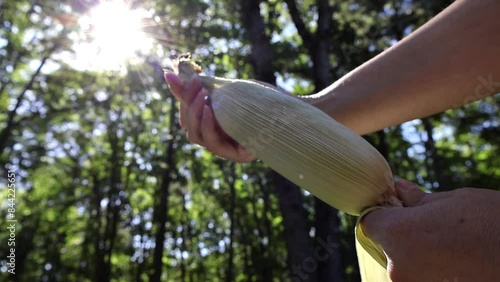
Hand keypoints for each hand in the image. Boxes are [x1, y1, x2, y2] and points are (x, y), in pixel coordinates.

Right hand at [164, 72, 255, 161]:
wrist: (291, 105)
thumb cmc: (259, 98)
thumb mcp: (224, 90)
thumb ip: (198, 87)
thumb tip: (167, 73)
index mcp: (213, 126)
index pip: (187, 118)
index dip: (182, 100)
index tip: (183, 79)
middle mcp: (218, 139)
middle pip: (189, 128)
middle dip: (188, 105)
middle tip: (196, 85)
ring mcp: (228, 149)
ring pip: (197, 137)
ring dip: (196, 115)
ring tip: (204, 97)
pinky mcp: (240, 155)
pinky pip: (214, 144)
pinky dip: (208, 126)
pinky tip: (210, 110)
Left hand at [361, 179, 499, 281]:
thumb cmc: (490, 224)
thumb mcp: (453, 201)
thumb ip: (417, 199)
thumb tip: (399, 188)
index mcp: (396, 234)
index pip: (371, 221)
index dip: (383, 212)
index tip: (398, 209)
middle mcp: (397, 266)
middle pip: (386, 245)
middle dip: (402, 234)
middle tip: (432, 227)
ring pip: (404, 264)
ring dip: (418, 254)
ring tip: (450, 245)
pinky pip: (421, 278)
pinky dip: (432, 270)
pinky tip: (455, 261)